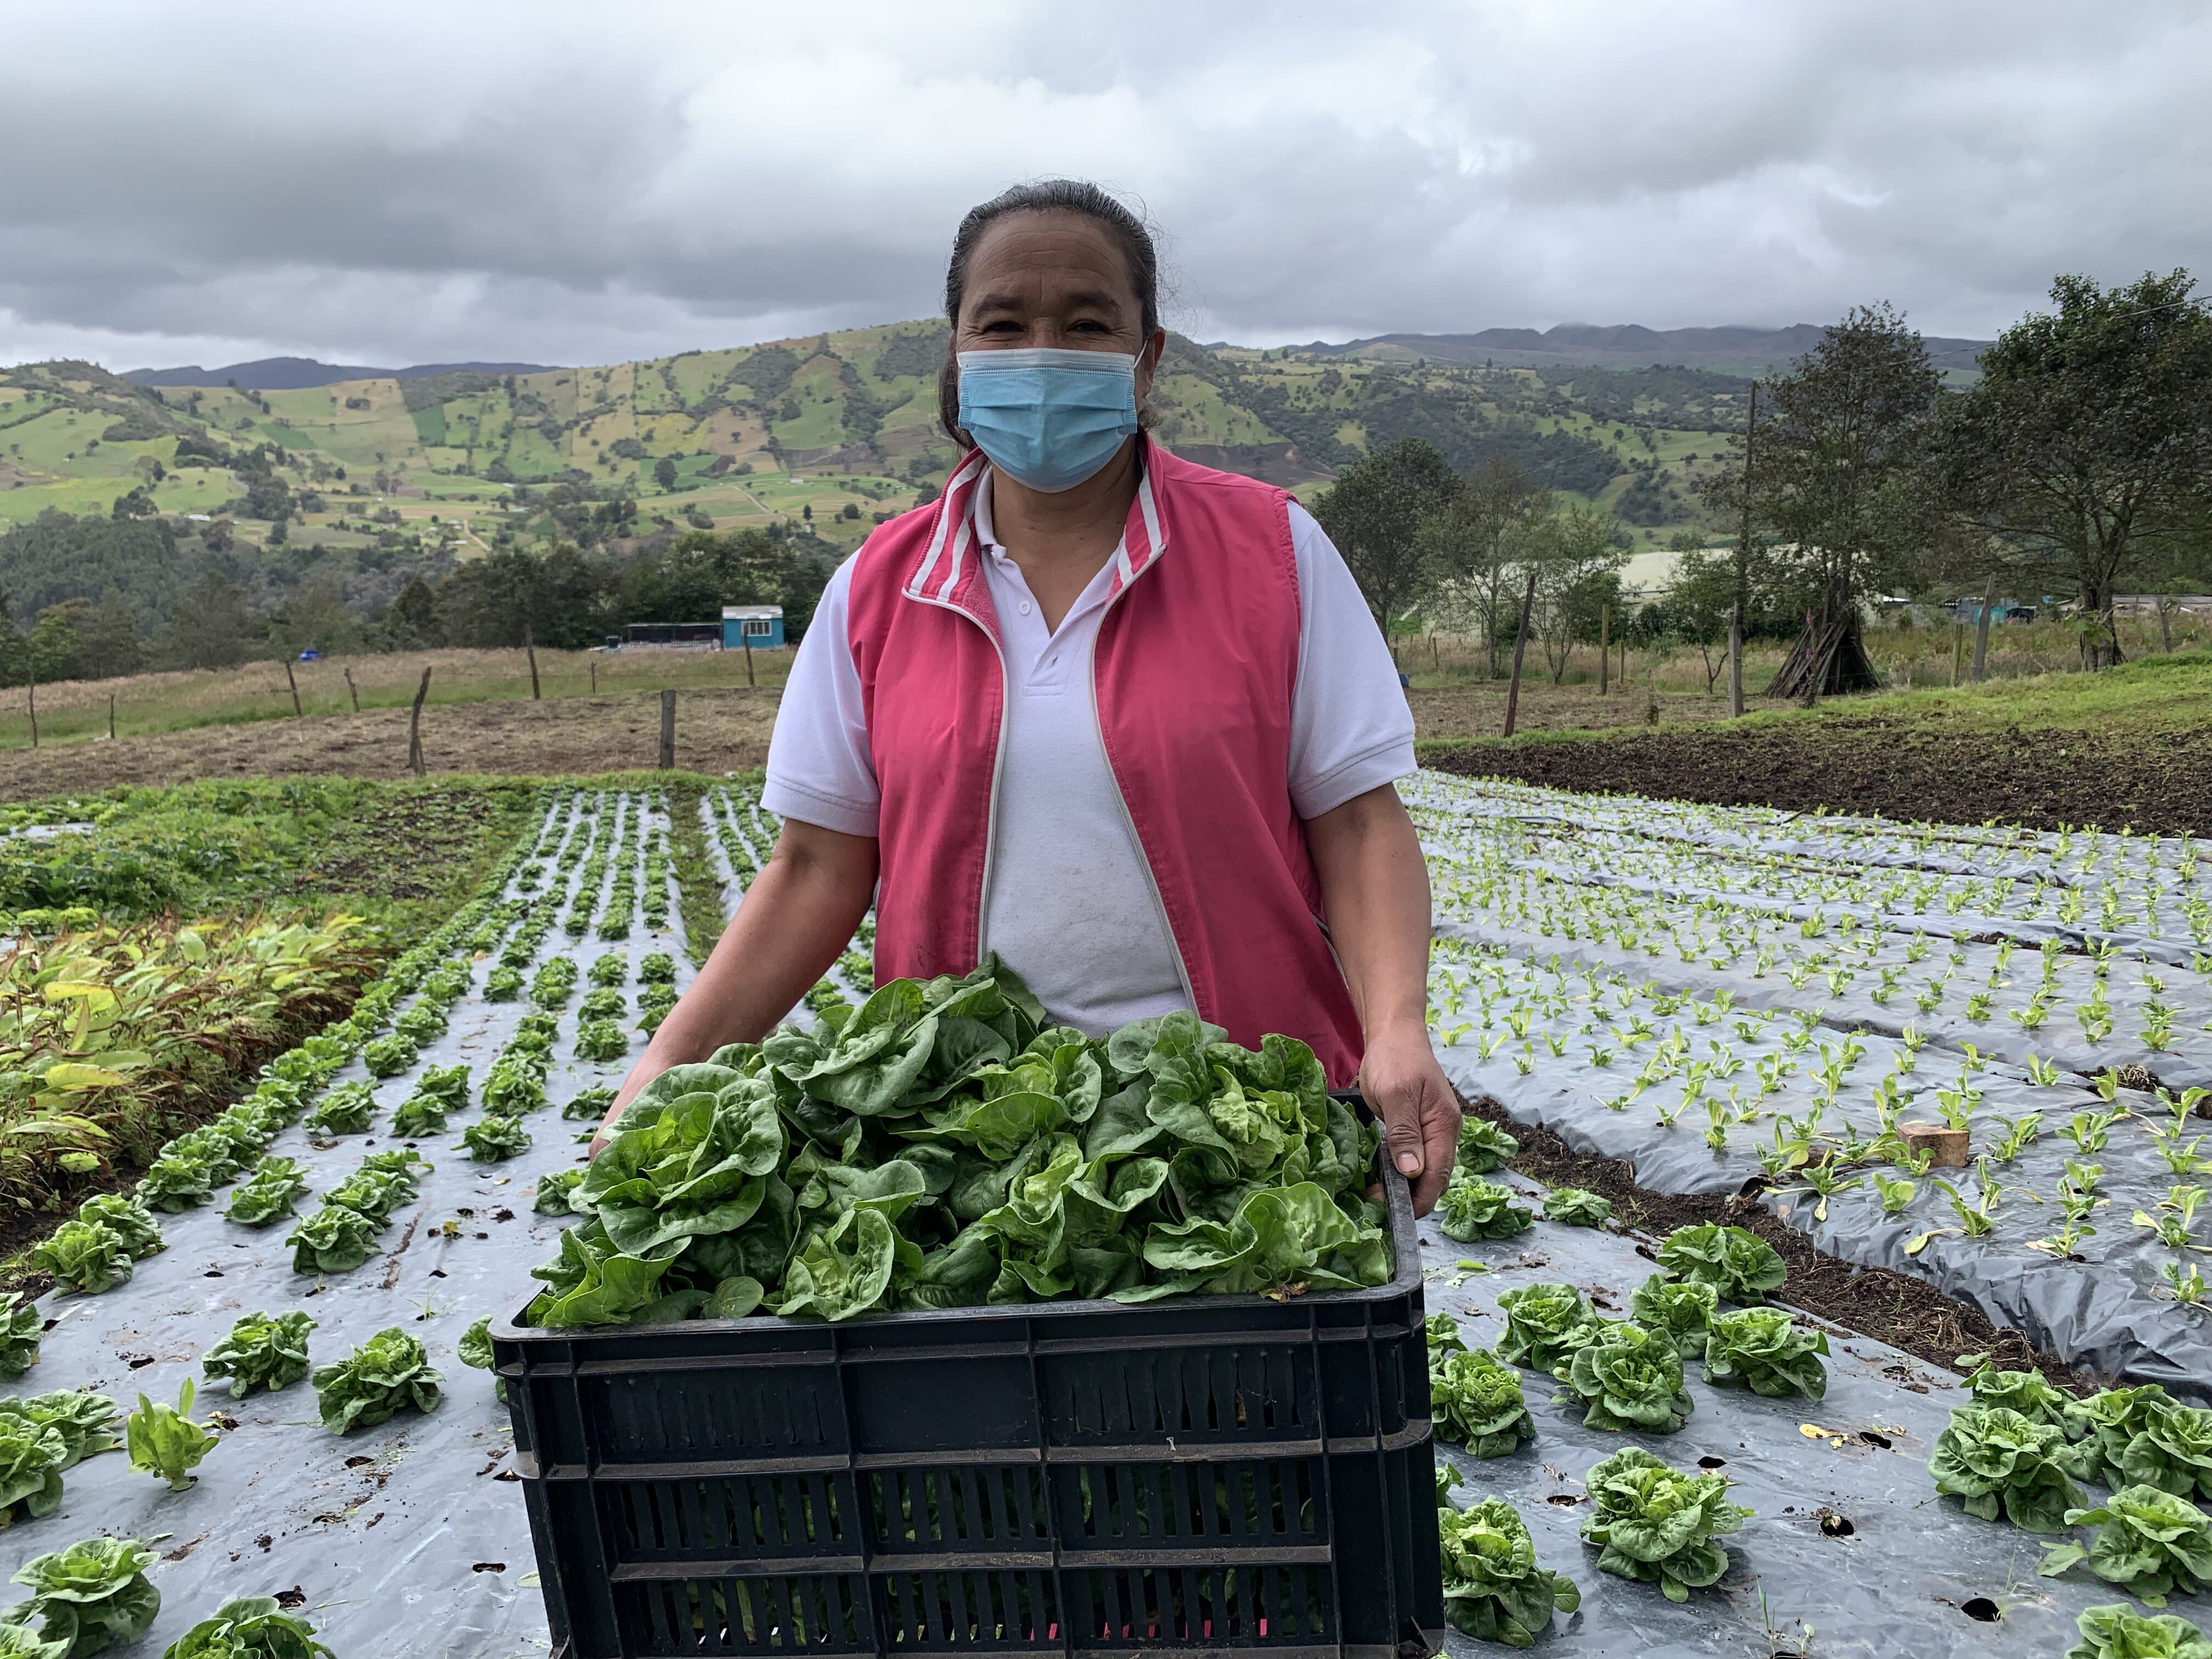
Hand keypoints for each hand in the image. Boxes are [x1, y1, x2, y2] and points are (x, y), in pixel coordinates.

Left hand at [1358, 1022, 1460, 1215]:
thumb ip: (1405, 1133)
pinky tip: (1383, 1178)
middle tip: (1379, 1210)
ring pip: (1425, 1169)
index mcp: (1444, 1125)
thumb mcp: (1395, 1094)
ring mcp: (1433, 1129)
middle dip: (1412, 1198)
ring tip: (1378, 1199)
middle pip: (1434, 1177)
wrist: (1395, 1034)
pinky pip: (1415, 1156)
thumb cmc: (1395, 1058)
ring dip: (1406, 1187)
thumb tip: (1413, 1172)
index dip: (1420, 1199)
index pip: (1438, 1174)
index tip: (1396, 1215)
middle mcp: (1444, 1131)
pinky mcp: (1419, 1127)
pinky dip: (1402, 1171)